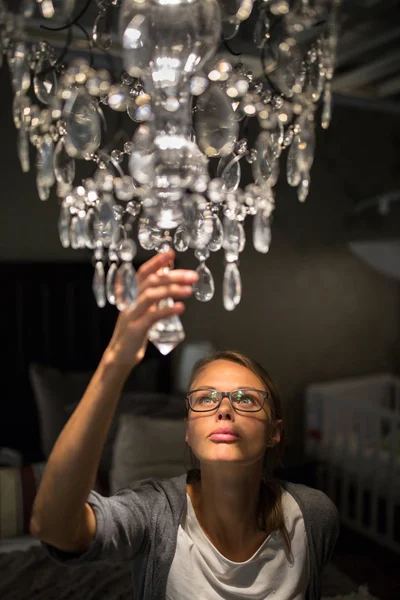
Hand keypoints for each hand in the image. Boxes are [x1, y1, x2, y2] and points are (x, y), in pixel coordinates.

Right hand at [105, 249, 198, 370]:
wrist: (120, 354)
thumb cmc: (135, 330)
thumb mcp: (144, 308)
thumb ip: (153, 292)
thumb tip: (165, 273)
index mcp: (132, 294)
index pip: (143, 272)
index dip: (156, 262)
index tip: (171, 253)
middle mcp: (131, 301)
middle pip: (151, 282)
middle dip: (173, 276)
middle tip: (192, 276)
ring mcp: (132, 314)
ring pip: (151, 296)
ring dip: (172, 290)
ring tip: (189, 290)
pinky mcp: (135, 329)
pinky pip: (152, 316)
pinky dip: (167, 310)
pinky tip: (180, 307)